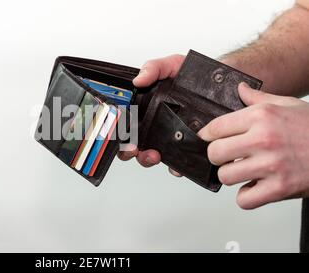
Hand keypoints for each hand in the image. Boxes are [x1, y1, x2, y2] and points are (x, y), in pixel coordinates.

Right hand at [117, 54, 184, 174]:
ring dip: (147, 159)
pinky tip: (176, 164)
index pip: (125, 124)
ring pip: (151, 156)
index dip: (118, 131)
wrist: (222, 82)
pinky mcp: (187, 147)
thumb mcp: (171, 66)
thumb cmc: (194, 75)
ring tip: (153, 155)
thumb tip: (138, 80)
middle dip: (128, 151)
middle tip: (133, 149)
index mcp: (145, 108)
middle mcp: (154, 126)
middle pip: (133, 145)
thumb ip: (154, 68)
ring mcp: (170, 138)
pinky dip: (175, 167)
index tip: (118, 133)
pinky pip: (178, 163)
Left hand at [198, 82, 308, 208]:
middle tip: (229, 157)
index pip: (215, 127)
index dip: (209, 136)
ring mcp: (272, 164)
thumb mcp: (287, 105)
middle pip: (214, 153)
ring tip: (246, 171)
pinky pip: (244, 199)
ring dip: (233, 177)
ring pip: (226, 176)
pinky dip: (248, 196)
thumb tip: (239, 88)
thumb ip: (258, 99)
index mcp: (261, 116)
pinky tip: (257, 186)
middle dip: (218, 156)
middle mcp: (264, 138)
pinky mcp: (281, 188)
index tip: (210, 140)